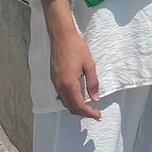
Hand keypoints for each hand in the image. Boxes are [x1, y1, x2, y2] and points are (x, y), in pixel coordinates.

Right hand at [41, 0, 101, 118]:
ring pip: (65, 102)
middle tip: (95, 114)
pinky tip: (76, 98)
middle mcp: (60, 86)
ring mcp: (55, 82)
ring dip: (76, 108)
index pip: (80, 105)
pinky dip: (69, 101)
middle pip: (71, 107)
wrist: (61, 36)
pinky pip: (61, 95)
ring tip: (87, 108)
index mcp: (70, 84)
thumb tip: (95, 98)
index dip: (89, 113)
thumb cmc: (76, 48)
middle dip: (83, 113)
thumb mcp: (89, 65)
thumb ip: (93, 83)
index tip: (98, 115)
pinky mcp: (54, 78)